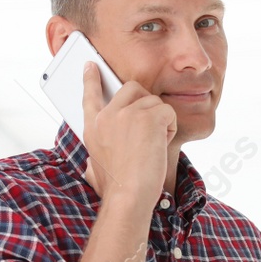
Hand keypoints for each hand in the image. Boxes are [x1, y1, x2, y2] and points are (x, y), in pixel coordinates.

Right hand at [79, 60, 175, 205]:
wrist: (128, 195)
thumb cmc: (115, 189)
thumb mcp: (94, 169)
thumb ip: (93, 158)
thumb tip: (90, 164)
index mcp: (93, 127)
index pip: (90, 95)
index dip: (91, 79)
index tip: (91, 66)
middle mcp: (107, 115)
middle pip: (131, 88)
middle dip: (145, 101)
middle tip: (150, 123)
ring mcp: (127, 113)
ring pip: (154, 101)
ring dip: (160, 121)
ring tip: (153, 144)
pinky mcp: (148, 117)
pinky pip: (167, 111)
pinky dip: (170, 127)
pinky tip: (161, 144)